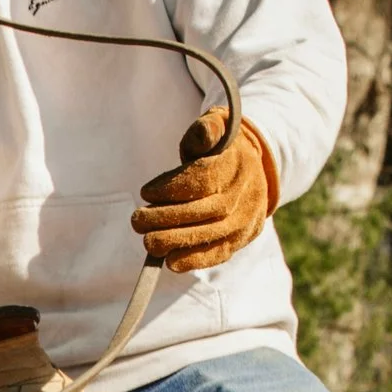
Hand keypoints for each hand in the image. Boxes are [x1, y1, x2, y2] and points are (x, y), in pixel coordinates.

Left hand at [131, 107, 279, 271]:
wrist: (254, 169)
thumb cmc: (221, 148)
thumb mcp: (216, 128)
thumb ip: (205, 130)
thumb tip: (202, 132)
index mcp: (237, 163)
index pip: (205, 179)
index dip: (172, 188)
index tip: (146, 192)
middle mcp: (245, 192)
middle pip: (207, 209)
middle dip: (168, 218)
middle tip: (137, 221)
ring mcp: (247, 217)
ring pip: (213, 233)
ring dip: (177, 241)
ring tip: (148, 242)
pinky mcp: (243, 237)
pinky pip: (221, 252)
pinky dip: (196, 260)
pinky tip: (172, 262)